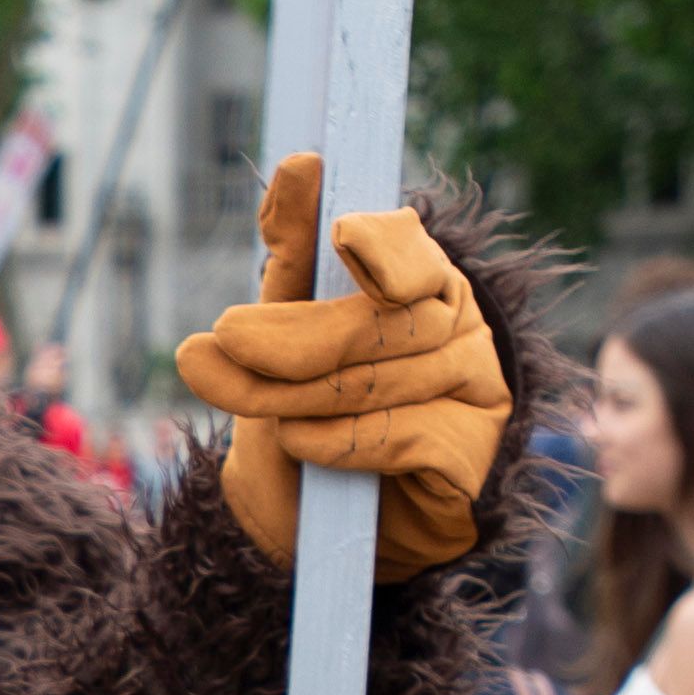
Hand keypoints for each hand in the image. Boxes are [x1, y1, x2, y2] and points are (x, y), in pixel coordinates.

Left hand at [175, 155, 512, 577]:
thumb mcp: (278, 337)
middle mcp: (457, 319)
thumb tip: (301, 165)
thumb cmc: (302, 417)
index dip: (376, 241)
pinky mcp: (475, 448)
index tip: (340, 234)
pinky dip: (338, 441)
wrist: (317, 529)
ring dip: (296, 396)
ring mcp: (475, 382)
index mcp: (417, 275)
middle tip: (218, 342)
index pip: (402, 245)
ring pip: (379, 376)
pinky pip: (401, 434)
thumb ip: (289, 259)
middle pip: (377, 317)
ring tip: (252, 412)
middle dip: (290, 336)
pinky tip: (302, 444)